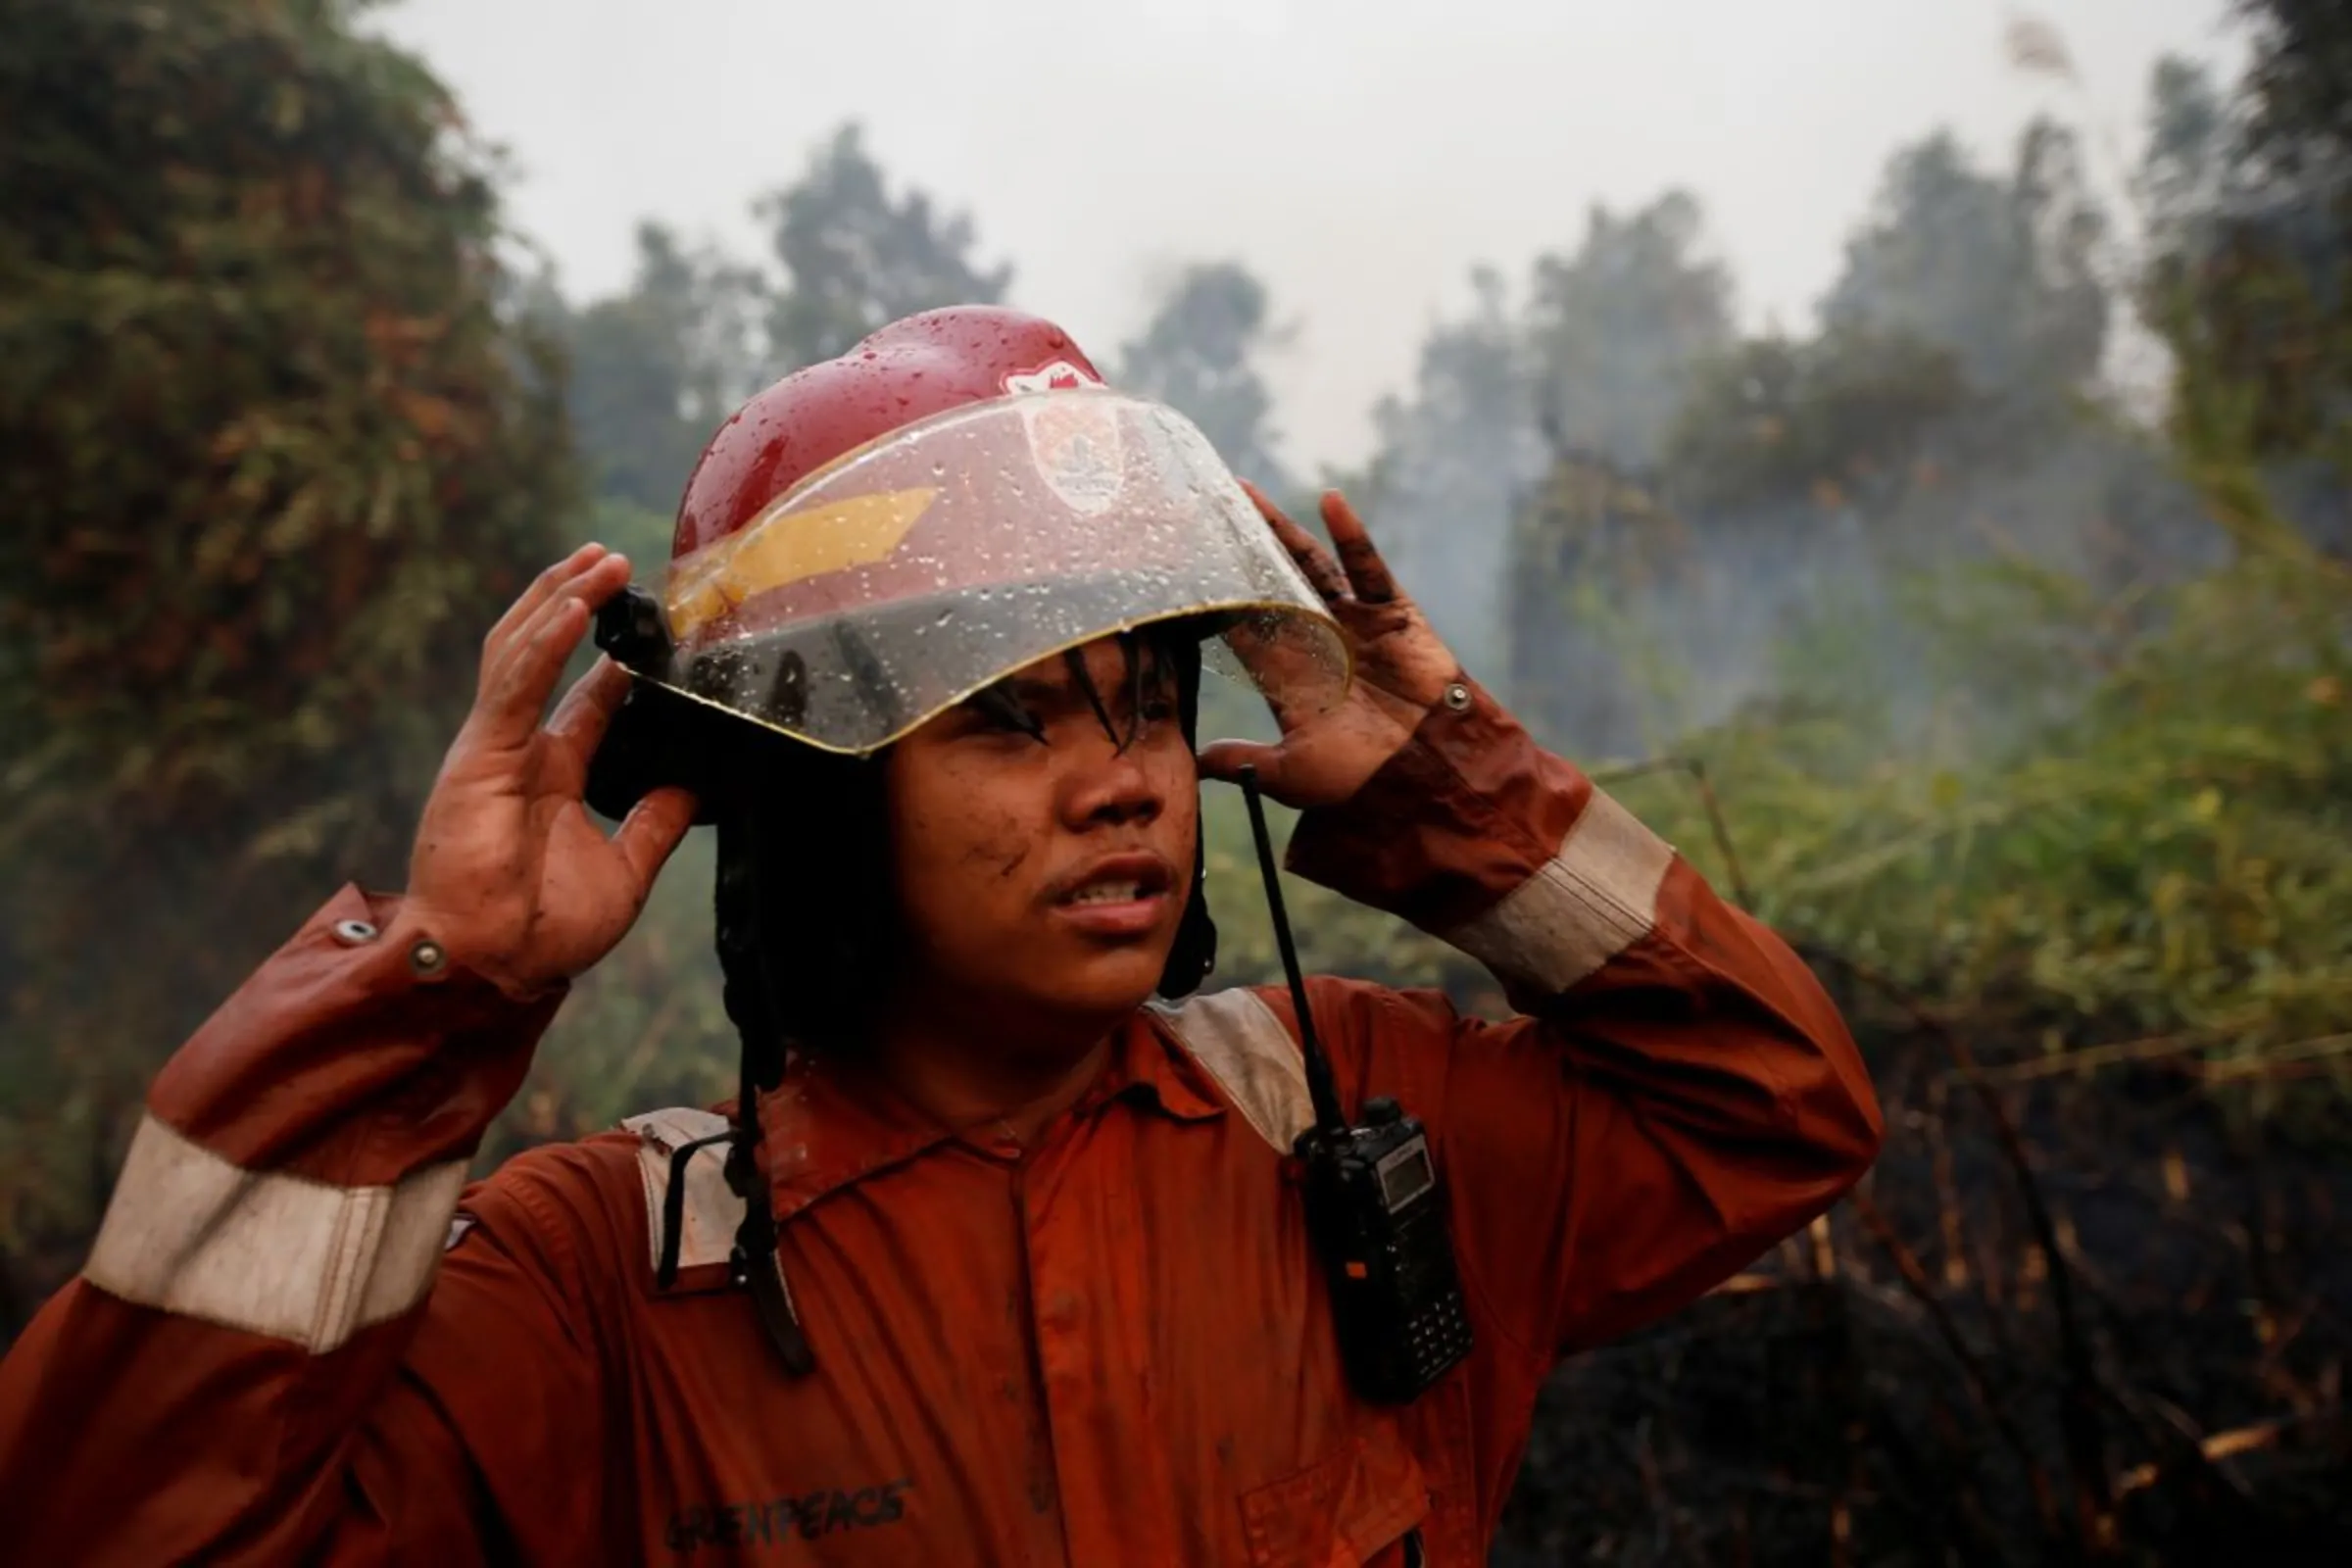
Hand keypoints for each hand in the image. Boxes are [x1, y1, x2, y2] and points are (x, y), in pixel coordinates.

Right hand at [404, 543, 697, 996]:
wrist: (497, 966)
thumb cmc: (544, 930)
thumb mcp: (626, 870)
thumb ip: (656, 824)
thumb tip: (694, 786)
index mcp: (552, 773)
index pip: (587, 696)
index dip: (614, 655)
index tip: (649, 621)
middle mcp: (520, 749)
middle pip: (546, 653)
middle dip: (578, 602)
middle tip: (616, 560)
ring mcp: (496, 745)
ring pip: (524, 650)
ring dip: (562, 600)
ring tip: (599, 561)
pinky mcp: (481, 752)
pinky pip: (514, 682)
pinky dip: (545, 640)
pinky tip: (574, 605)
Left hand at [1197, 484, 1460, 809]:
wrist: (1423, 774)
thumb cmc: (1358, 780)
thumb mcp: (1288, 773)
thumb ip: (1242, 761)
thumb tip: (1194, 762)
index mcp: (1287, 675)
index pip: (1240, 624)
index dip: (1213, 595)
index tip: (1181, 564)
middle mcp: (1316, 640)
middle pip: (1268, 582)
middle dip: (1239, 548)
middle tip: (1203, 507)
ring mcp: (1353, 622)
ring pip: (1309, 564)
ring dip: (1281, 529)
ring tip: (1246, 493)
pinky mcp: (1390, 613)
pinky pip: (1368, 569)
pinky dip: (1352, 536)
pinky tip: (1331, 502)